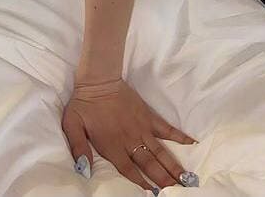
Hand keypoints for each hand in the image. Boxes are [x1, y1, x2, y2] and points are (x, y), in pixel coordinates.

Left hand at [61, 77, 197, 191]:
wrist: (99, 79)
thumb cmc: (84, 104)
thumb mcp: (72, 126)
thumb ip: (78, 149)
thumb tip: (84, 170)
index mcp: (113, 146)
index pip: (130, 171)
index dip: (142, 183)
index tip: (154, 194)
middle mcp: (131, 140)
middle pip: (150, 165)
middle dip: (164, 180)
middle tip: (178, 190)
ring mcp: (142, 128)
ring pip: (161, 151)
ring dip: (173, 166)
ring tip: (186, 178)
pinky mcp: (149, 116)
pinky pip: (167, 129)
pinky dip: (180, 137)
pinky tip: (192, 143)